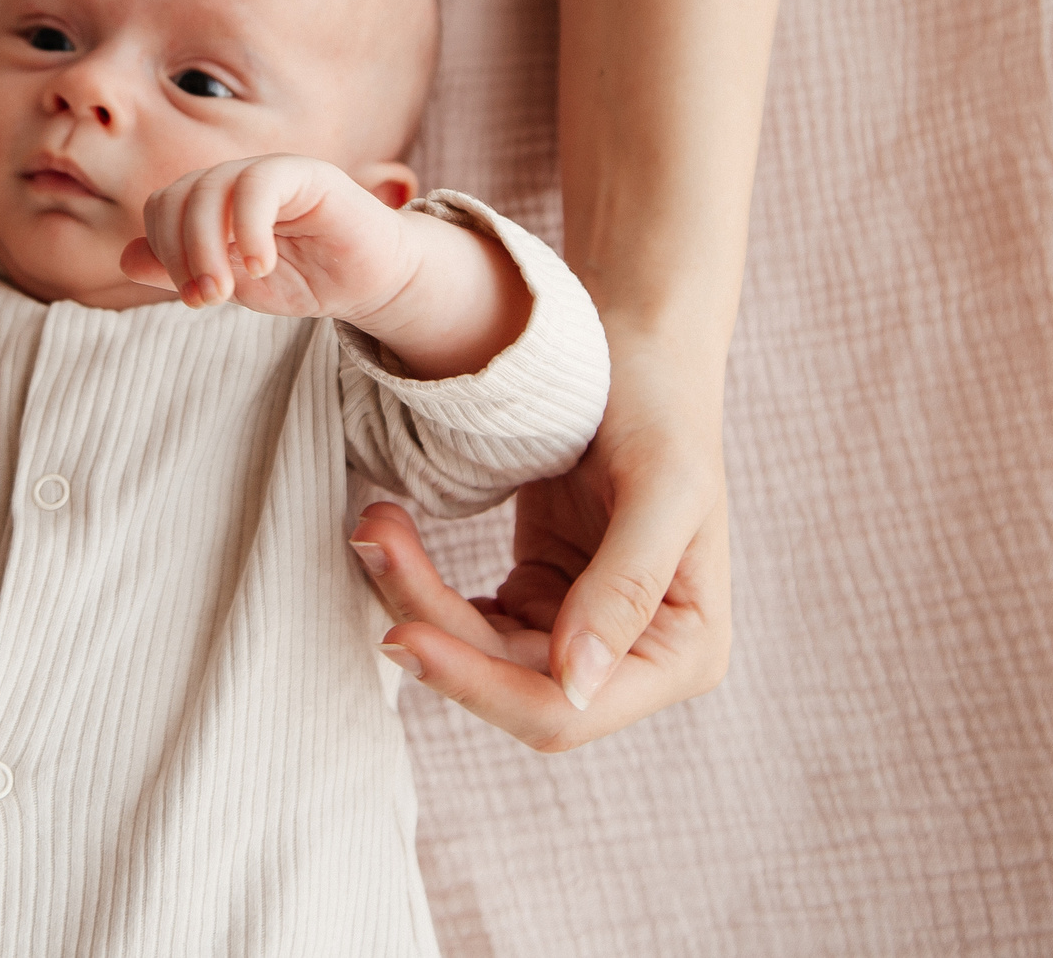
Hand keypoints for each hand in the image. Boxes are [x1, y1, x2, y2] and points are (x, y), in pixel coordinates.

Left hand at [118, 156, 413, 319]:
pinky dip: (250, 229)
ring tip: (227, 291)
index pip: (162, 209)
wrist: (371, 281)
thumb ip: (181, 270)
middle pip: (178, 196)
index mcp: (212, 201)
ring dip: (207, 246)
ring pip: (211, 189)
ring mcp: (270, 171)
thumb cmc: (303, 279)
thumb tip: (126, 259)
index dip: (164, 253)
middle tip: (205, 300)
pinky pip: (260, 185)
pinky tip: (262, 266)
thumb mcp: (233, 283)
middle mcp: (235, 178)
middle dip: (180, 254)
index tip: (193, 299)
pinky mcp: (308, 174)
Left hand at [351, 339, 729, 748]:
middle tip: (369, 537)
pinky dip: (422, 582)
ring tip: (373, 523)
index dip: (480, 685)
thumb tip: (576, 686)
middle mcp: (633, 661)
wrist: (636, 343)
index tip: (405, 632)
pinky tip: (392, 536)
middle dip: (431, 621)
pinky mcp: (536, 597)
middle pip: (506, 681)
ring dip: (415, 596)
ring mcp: (577, 630)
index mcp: (683, 653)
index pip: (567, 709)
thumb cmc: (662, 402)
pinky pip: (466, 617)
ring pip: (474, 651)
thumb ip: (626, 590)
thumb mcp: (664, 487)